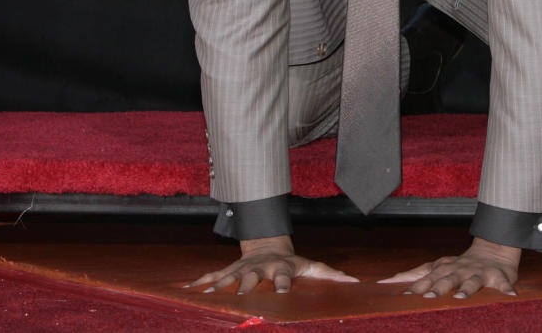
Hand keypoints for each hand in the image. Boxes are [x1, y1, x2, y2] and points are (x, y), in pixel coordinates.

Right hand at [186, 234, 358, 294]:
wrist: (267, 244)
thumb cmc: (292, 262)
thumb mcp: (312, 266)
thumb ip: (330, 275)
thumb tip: (355, 283)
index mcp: (281, 269)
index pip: (284, 277)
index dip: (283, 285)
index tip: (282, 294)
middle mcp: (260, 269)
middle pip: (252, 279)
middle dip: (245, 287)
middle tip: (239, 296)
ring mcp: (242, 269)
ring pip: (229, 277)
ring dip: (218, 286)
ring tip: (206, 296)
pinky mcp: (229, 270)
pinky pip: (212, 276)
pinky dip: (199, 282)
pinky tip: (186, 290)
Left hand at [379, 237, 520, 299]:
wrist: (493, 251)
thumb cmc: (461, 265)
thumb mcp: (438, 267)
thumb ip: (416, 274)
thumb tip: (387, 280)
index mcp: (445, 268)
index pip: (428, 276)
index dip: (417, 284)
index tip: (405, 295)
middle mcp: (460, 269)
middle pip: (447, 278)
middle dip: (438, 287)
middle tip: (428, 296)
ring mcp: (479, 273)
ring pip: (472, 281)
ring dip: (467, 288)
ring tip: (461, 297)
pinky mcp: (498, 277)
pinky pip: (503, 283)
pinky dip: (506, 289)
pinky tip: (511, 296)